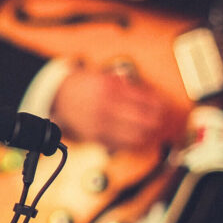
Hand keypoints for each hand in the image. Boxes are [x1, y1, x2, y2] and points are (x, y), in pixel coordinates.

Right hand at [50, 61, 177, 150]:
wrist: (58, 96)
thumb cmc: (83, 85)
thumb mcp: (106, 77)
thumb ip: (128, 85)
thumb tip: (151, 96)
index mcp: (111, 89)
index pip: (147, 102)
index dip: (160, 106)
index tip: (164, 106)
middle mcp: (107, 107)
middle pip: (145, 121)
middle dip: (158, 122)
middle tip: (161, 119)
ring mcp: (102, 124)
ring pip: (136, 136)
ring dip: (148, 135)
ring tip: (151, 130)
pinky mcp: (96, 137)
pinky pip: (122, 145)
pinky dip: (132, 143)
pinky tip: (136, 137)